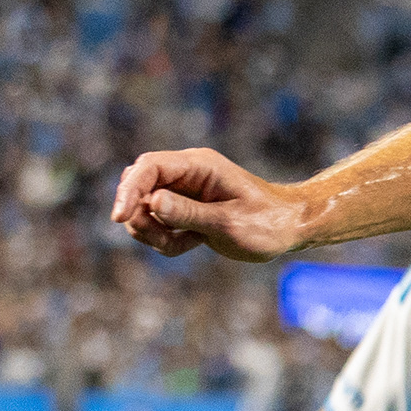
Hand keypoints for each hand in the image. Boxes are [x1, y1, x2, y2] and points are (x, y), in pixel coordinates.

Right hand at [112, 148, 314, 262]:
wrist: (291, 228)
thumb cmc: (268, 224)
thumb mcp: (229, 223)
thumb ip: (189, 213)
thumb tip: (151, 201)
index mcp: (198, 166)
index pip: (149, 168)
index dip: (129, 191)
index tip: (119, 218)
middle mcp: (187, 174)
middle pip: (138, 186)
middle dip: (141, 216)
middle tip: (166, 240)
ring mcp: (184, 191)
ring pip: (144, 208)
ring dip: (154, 233)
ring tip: (185, 243)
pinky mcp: (185, 209)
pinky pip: (158, 224)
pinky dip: (166, 240)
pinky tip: (192, 244)